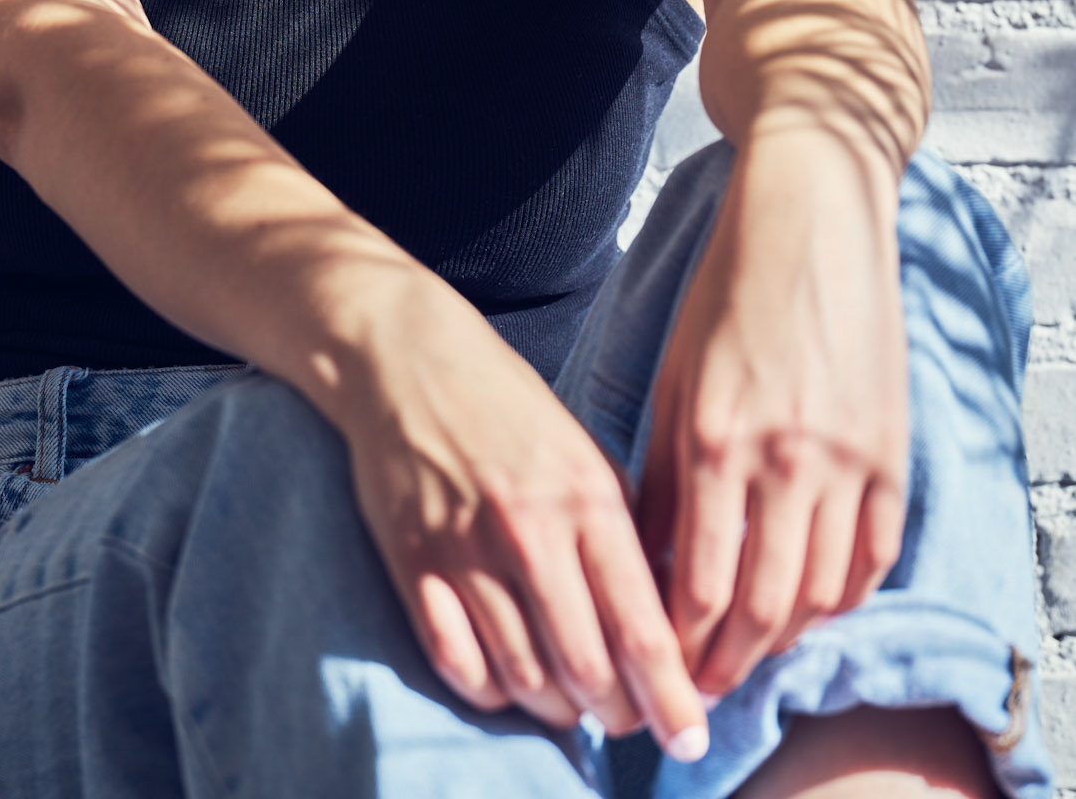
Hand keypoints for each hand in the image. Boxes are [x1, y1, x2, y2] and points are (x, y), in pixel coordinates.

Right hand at [336, 283, 709, 757]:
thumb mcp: (584, 451)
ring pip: (525, 679)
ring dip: (558, 709)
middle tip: (628, 720)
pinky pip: (458, 665)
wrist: (405, 357)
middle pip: (588, 670)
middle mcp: (529, 530)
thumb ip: (622, 529)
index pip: (641, 628)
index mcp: (586, 497)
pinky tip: (509, 683)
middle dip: (619, 715)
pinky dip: (491, 692)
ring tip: (573, 704)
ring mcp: (465, 551)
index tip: (690, 738)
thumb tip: (661, 615)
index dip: (671, 699)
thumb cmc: (505, 403)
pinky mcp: (412, 563)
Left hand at [638, 123, 908, 699]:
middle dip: (726, 663)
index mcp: (715, 438)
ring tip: (749, 650)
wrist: (813, 216)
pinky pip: (873, 556)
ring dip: (783, 639)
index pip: (698, 585)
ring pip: (821, 595)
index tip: (659, 668)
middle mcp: (784, 459)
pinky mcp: (892, 450)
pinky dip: (842, 596)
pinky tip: (811, 604)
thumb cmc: (728, 288)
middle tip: (701, 686)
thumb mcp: (672, 376)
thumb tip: (640, 558)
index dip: (679, 644)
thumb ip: (656, 472)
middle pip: (761, 609)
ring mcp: (848, 458)